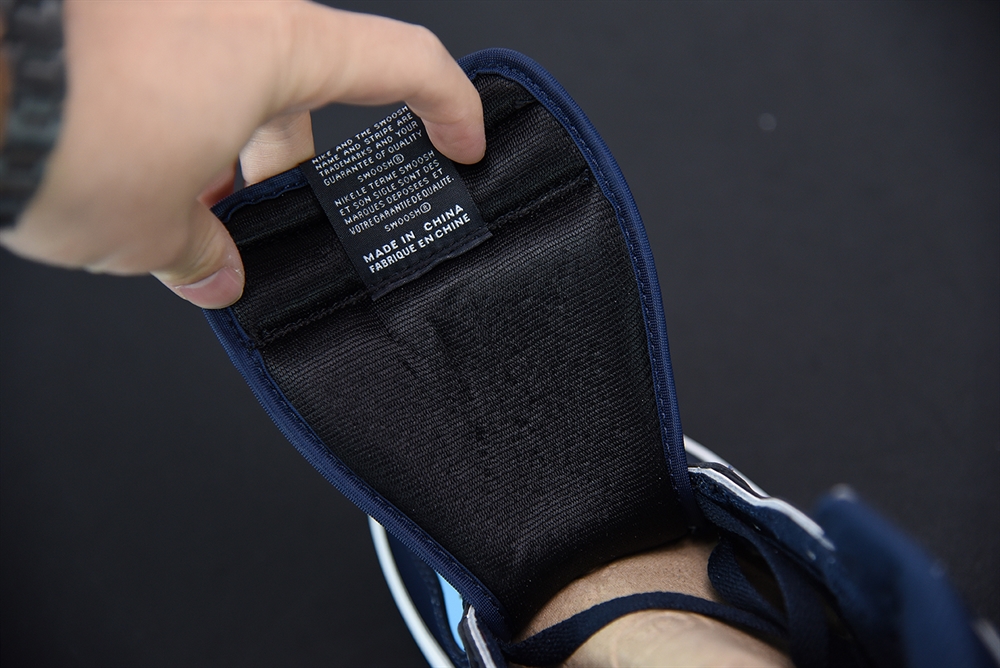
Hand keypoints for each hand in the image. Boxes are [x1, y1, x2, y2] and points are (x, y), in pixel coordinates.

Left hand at [0, 1, 484, 307]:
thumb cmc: (59, 126)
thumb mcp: (151, 225)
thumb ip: (199, 253)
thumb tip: (213, 275)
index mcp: (278, 46)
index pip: (404, 63)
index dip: (451, 106)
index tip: (464, 142)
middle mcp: (227, 6)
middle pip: (300, 87)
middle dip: (285, 163)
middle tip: (263, 220)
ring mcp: (168, 4)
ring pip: (226, 76)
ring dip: (216, 144)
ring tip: (176, 209)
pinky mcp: (112, 14)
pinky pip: (165, 61)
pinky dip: (163, 115)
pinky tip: (127, 166)